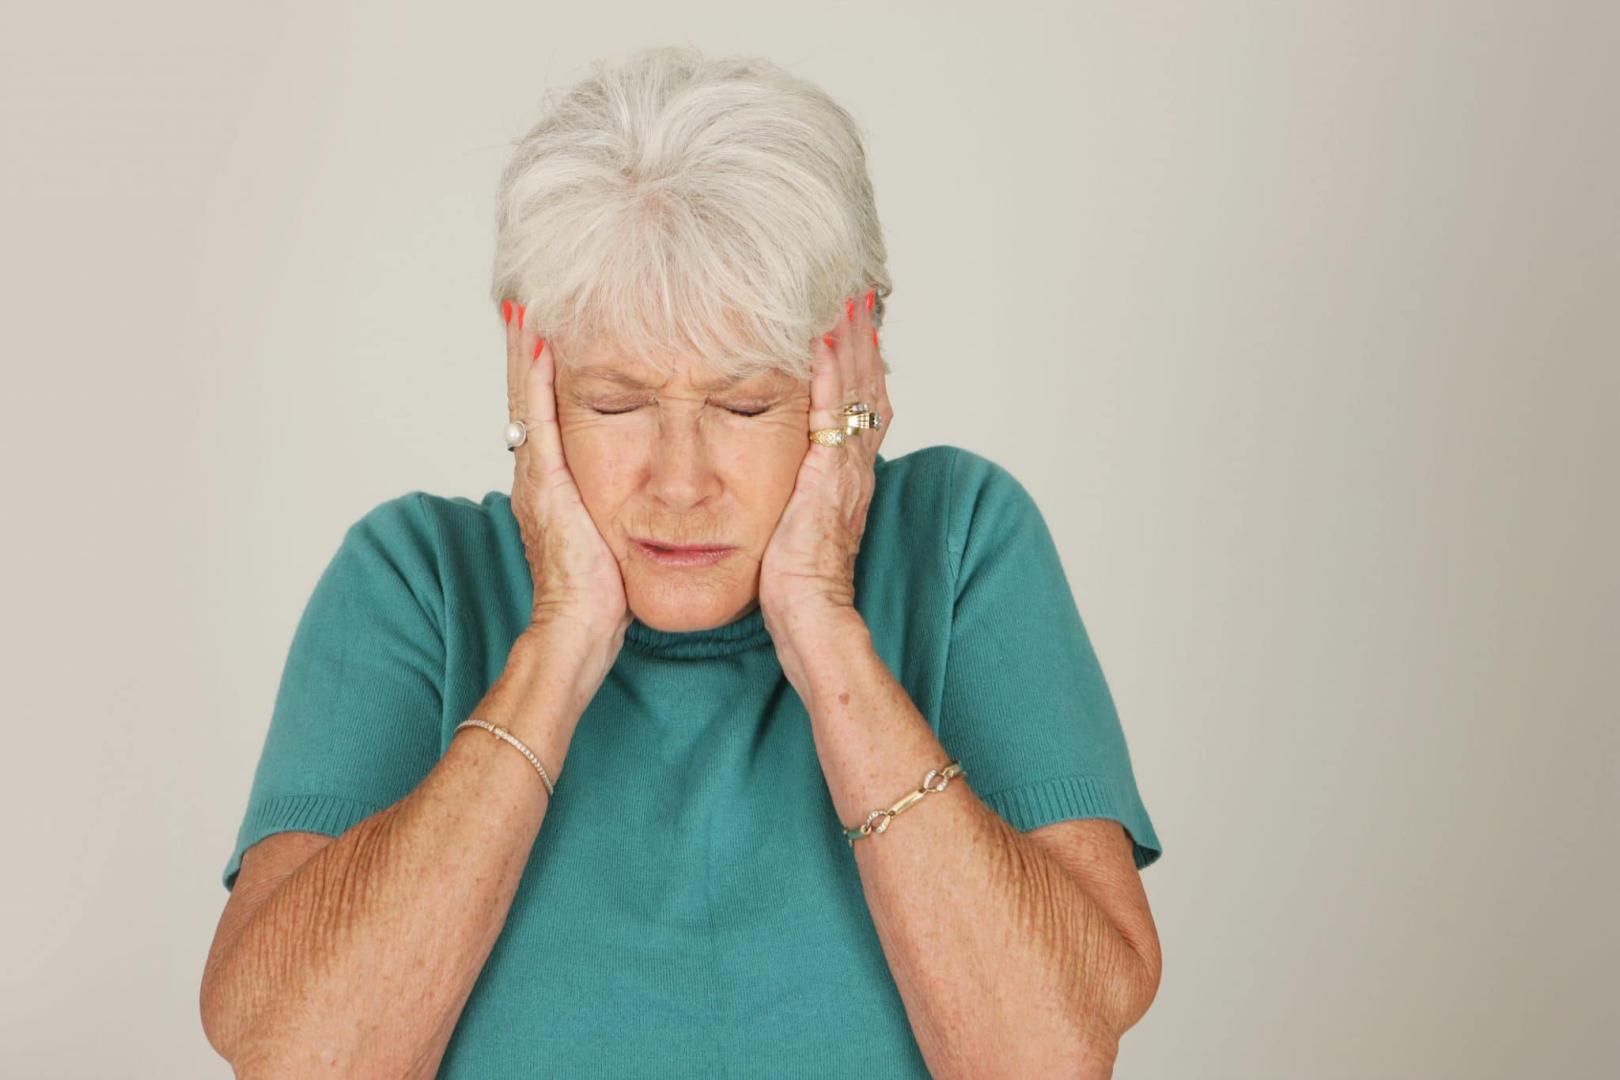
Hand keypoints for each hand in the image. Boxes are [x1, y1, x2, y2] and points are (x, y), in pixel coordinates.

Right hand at [502, 300, 630, 642]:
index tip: (545, 326)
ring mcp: (536, 477)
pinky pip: (539, 420)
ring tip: (527, 305)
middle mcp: (536, 473)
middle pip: (526, 394)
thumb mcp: (608, 535)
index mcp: (551, 482)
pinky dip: (536, 380)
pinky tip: (541, 344)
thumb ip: (613, 506)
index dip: (541, 369)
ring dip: (526, 351)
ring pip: (526, 398)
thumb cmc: (601, 595)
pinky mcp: (546, 485)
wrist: (577, 630)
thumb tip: (639, 486)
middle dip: (526, 347)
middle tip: (527, 298)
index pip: (543, 410)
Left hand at [758, 290, 893, 637]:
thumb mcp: (799, 521)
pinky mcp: (827, 477)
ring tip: (845, 298)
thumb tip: (790, 473)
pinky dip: (830, 375)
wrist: (808, 616)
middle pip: (869, 386)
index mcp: (849, 474)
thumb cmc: (795, 581)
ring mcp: (845, 470)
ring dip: (852, 343)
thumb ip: (801, 490)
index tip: (854, 322)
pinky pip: (830, 415)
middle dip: (863, 339)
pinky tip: (821, 340)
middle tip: (858, 292)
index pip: (863, 404)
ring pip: (857, 392)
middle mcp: (855, 465)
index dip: (862, 362)